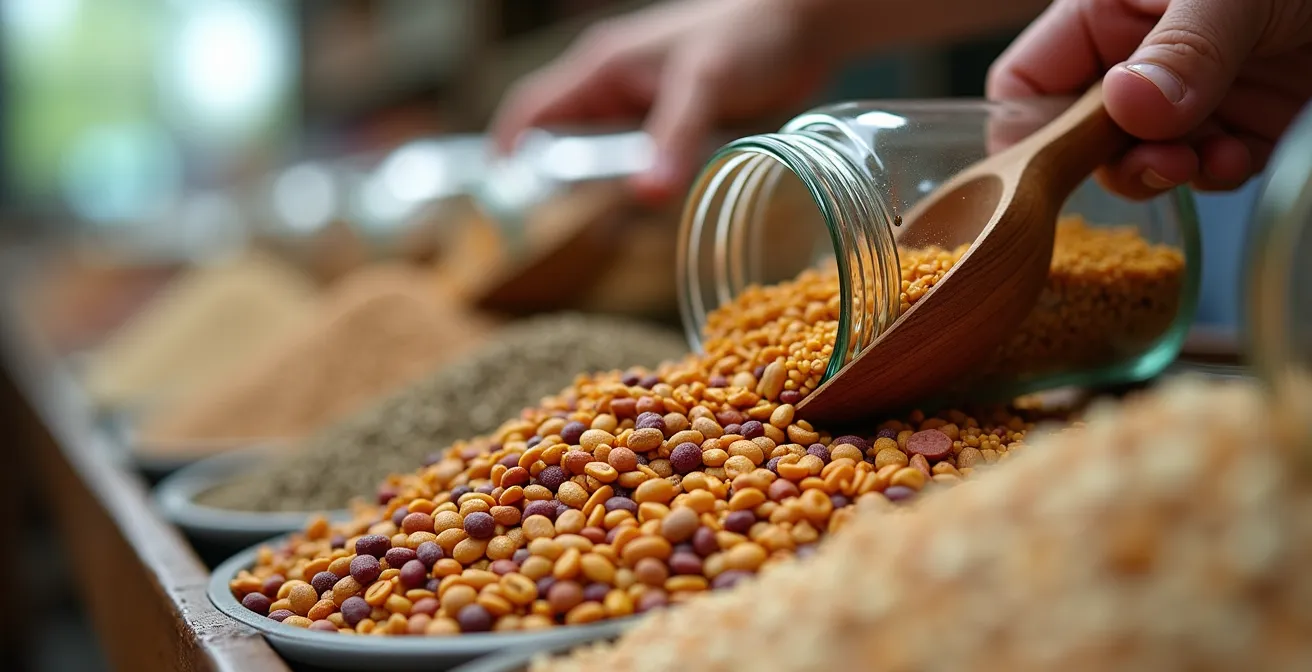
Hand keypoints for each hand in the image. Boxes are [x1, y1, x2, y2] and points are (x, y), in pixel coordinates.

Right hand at [489, 0, 828, 201]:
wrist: (803, 26)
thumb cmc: (747, 36)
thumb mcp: (705, 83)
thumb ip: (674, 135)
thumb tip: (645, 196)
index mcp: (601, 69)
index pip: (532, 110)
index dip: (509, 150)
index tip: (499, 197)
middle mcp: (615, 91)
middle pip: (565, 145)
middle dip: (558, 187)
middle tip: (556, 234)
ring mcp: (645, 110)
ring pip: (606, 161)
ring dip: (604, 194)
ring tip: (604, 234)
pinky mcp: (676, 127)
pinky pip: (643, 165)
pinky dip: (641, 189)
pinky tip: (652, 215)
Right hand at [988, 0, 1311, 198]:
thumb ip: (1182, 47)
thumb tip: (1128, 107)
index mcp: (1108, 10)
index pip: (1027, 83)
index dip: (1030, 130)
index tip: (1055, 168)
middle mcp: (1140, 54)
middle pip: (1081, 133)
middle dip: (1112, 159)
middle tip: (1154, 164)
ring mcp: (1191, 91)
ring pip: (1142, 159)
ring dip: (1166, 172)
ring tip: (1201, 161)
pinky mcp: (1243, 122)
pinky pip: (1204, 168)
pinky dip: (1215, 174)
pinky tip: (1236, 158)